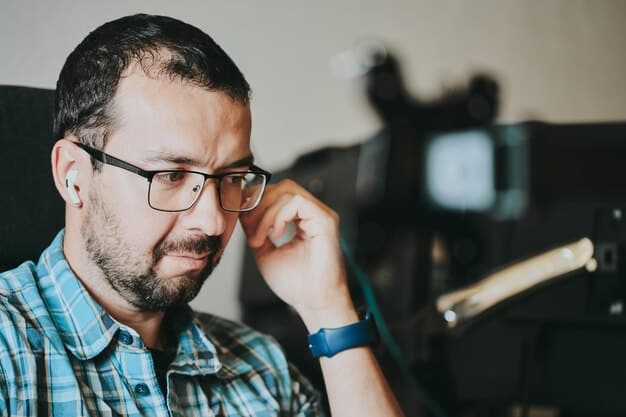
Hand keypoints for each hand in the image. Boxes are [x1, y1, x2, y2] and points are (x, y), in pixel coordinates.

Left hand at [239, 179, 355, 328]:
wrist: (315, 304)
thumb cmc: (297, 285)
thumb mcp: (265, 252)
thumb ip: (256, 230)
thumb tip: (242, 212)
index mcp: (303, 219)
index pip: (278, 193)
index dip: (257, 202)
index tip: (242, 221)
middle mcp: (314, 213)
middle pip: (282, 187)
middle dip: (259, 205)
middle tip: (249, 230)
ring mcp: (322, 215)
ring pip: (287, 192)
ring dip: (265, 214)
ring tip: (260, 238)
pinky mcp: (326, 221)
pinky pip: (297, 202)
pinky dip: (279, 216)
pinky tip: (275, 235)